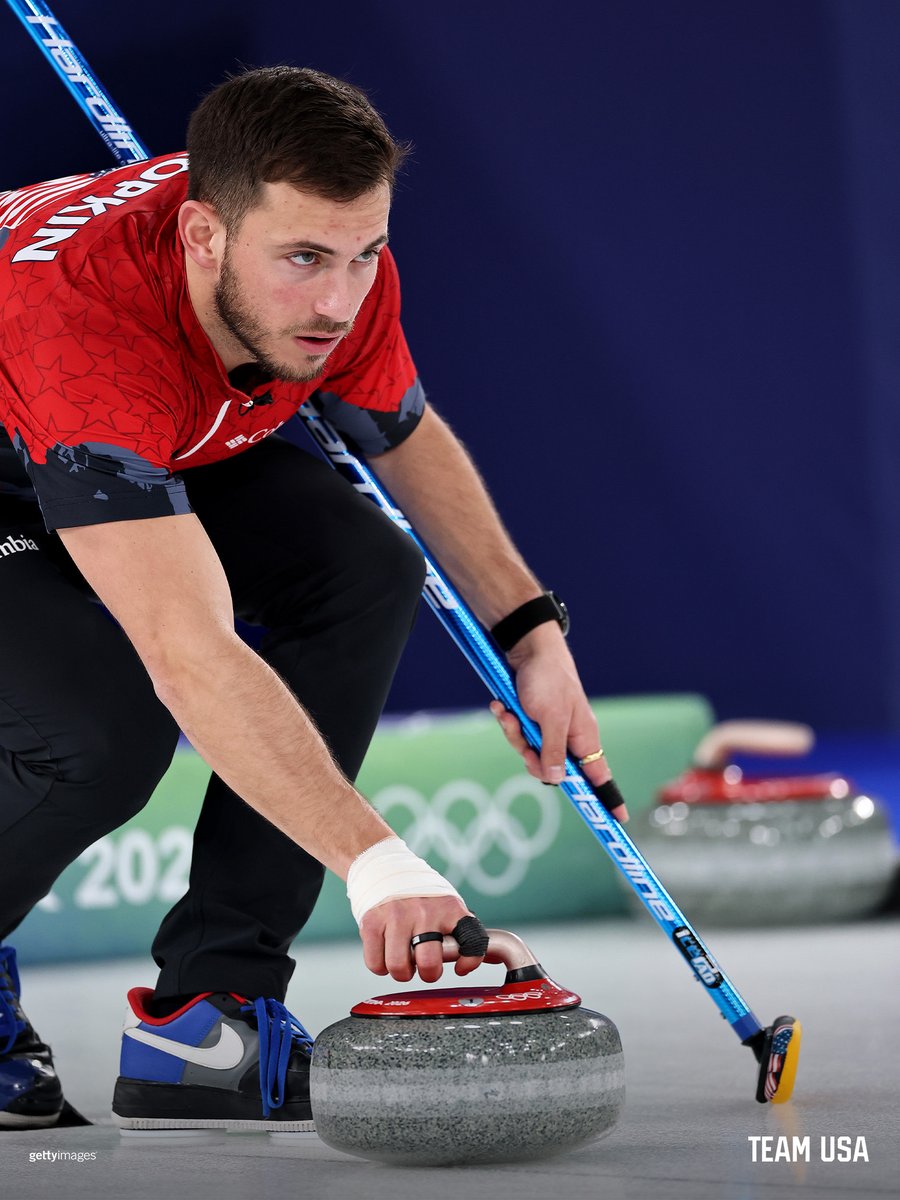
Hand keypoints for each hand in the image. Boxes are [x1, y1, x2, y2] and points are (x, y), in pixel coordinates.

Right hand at [359, 895, 485, 982]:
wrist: (382, 866)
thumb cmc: (417, 894)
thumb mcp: (443, 903)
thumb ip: (454, 929)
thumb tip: (463, 965)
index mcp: (449, 908)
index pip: (471, 940)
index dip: (469, 962)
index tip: (460, 968)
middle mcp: (424, 912)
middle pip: (429, 964)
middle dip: (428, 974)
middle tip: (423, 966)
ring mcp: (397, 916)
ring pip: (399, 967)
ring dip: (401, 972)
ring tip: (402, 960)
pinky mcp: (372, 922)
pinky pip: (376, 963)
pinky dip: (380, 966)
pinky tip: (385, 953)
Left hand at [489, 624, 628, 821]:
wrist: (528, 648)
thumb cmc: (548, 679)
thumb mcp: (550, 719)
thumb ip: (554, 752)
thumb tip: (558, 781)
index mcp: (585, 739)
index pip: (601, 776)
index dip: (609, 798)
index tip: (618, 821)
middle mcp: (570, 737)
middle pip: (553, 770)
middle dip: (532, 758)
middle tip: (525, 744)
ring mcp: (550, 729)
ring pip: (531, 752)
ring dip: (515, 735)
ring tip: (509, 713)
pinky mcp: (532, 720)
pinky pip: (519, 734)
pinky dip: (508, 722)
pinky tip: (501, 707)